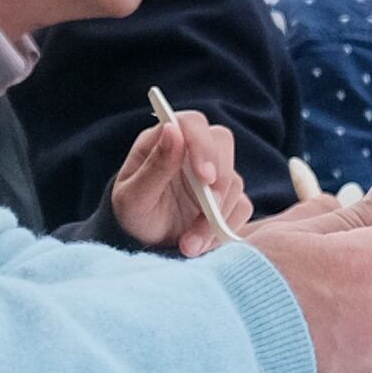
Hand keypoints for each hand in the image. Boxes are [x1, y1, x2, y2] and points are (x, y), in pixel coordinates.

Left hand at [107, 111, 248, 254]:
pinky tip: (200, 245)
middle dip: (220, 180)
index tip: (206, 178)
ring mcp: (213, 175)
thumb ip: (154, 166)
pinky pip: (241, 207)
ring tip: (189, 245)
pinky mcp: (227, 199)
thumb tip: (173, 129)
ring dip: (216, 217)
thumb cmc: (130, 217)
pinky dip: (225, 229)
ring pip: (234, 182)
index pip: (192, 124)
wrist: (141, 248)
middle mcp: (191, 152)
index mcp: (164, 141)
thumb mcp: (133, 198)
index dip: (203, 145)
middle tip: (210, 212)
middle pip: (222, 144)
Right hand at [243, 176, 371, 372]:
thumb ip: (351, 215)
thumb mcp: (290, 237)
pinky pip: (367, 363)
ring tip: (311, 316)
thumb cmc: (241, 288)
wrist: (204, 358)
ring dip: (367, 318)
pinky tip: (305, 345)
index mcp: (366, 267)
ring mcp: (367, 359)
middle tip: (337, 279)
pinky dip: (347, 352)